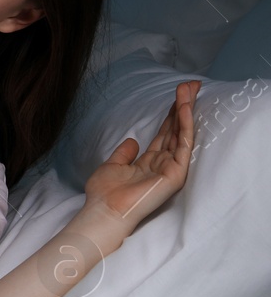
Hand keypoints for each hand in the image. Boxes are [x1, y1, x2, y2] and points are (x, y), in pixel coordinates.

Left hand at [83, 79, 200, 235]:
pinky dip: (184, 126)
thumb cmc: (105, 194)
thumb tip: (133, 140)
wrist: (104, 211)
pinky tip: (184, 109)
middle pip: (176, 130)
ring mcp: (171, 168)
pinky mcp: (176, 174)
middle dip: (183, 106)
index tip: (178, 94)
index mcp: (149, 161)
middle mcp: (163, 163)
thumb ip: (124, 153)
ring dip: (186, 110)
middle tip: (191, 85)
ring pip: (182, 134)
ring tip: (189, 90)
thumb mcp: (112, 166)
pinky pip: (182, 145)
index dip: (171, 114)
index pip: (164, 133)